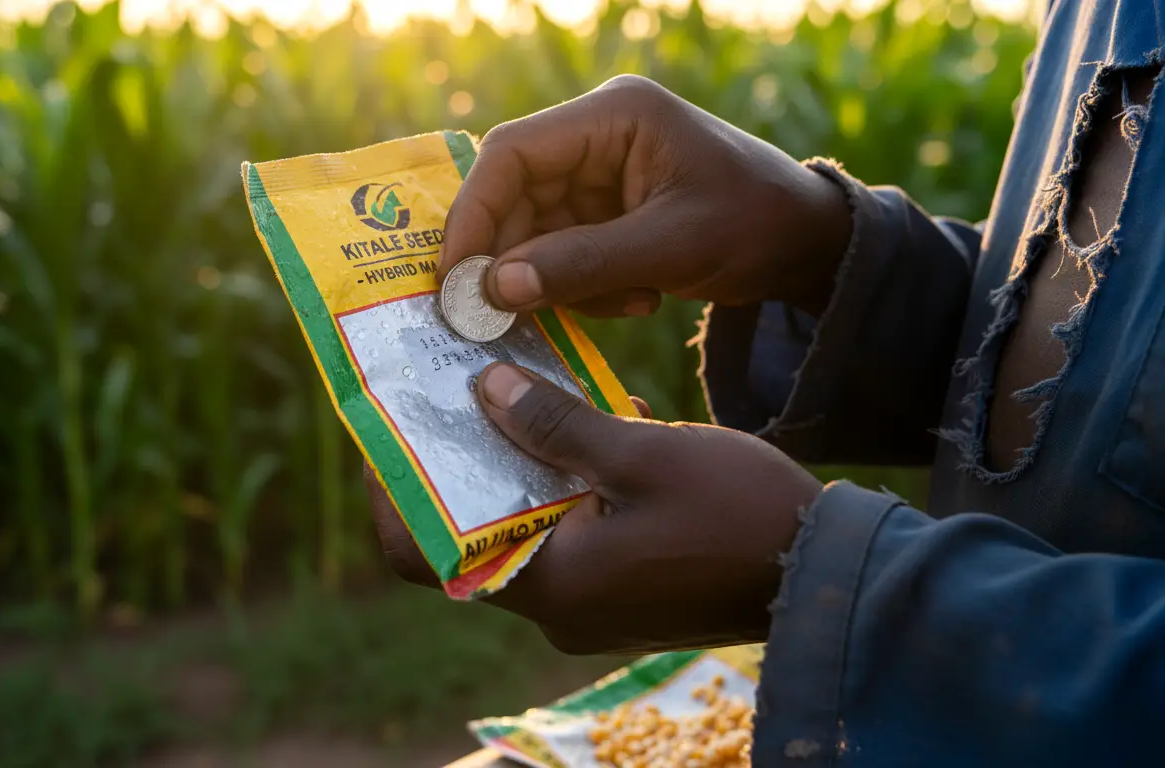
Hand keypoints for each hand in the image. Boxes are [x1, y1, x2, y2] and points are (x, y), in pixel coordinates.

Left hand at [366, 363, 822, 653]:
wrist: (827, 574)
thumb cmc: (740, 515)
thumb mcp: (643, 455)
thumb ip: (556, 423)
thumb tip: (484, 388)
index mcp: (549, 583)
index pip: (422, 553)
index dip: (391, 491)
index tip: (387, 428)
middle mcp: (556, 605)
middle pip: (467, 534)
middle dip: (455, 462)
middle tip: (446, 391)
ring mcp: (589, 602)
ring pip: (519, 528)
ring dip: (513, 465)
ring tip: (508, 390)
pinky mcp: (619, 589)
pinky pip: (565, 532)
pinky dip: (559, 483)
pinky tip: (577, 421)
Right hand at [438, 75, 851, 316]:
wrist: (809, 245)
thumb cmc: (755, 224)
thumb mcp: (671, 246)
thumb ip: (583, 264)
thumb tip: (494, 289)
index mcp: (613, 117)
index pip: (512, 154)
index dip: (473, 213)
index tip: (455, 277)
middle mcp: (595, 139)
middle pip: (514, 198)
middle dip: (513, 261)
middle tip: (505, 320)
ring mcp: (599, 178)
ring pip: (534, 236)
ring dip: (559, 283)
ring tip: (620, 302)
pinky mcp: (606, 216)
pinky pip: (563, 256)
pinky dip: (585, 289)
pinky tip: (638, 298)